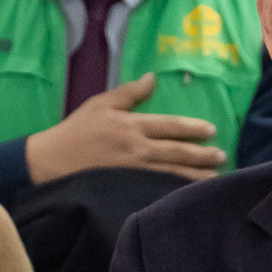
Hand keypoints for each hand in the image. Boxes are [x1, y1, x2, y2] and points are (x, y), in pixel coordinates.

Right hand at [23, 76, 225, 183]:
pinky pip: (157, 190)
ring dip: (195, 176)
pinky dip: (174, 191)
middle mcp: (137, 150)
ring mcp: (133, 172)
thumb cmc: (75, 131)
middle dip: (202, 155)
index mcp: (132, 126)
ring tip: (214, 178)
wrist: (50, 162)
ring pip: (172, 173)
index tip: (211, 131)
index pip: (170, 126)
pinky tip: (187, 194)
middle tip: (221, 157)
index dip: (193, 128)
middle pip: (177, 152)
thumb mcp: (100, 104)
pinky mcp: (126, 189)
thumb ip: (129, 92)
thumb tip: (152, 78)